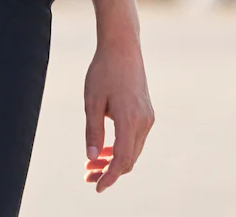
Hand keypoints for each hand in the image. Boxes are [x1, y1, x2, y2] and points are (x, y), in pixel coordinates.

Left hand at [83, 38, 153, 192]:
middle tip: (87, 175)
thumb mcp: (92, 100)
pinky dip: (122, 147)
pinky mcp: (147, 112)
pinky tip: (106, 149)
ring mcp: (147, 117)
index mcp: (130, 119)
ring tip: (93, 163)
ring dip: (115, 160)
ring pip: (133, 150)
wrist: (122, 47)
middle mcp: (143, 122)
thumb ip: (93, 130)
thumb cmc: (103, 70)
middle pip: (129, 159)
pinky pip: (136, 138)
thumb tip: (92, 157)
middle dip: (109, 171)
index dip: (110, 177)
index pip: (122, 160)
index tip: (96, 187)